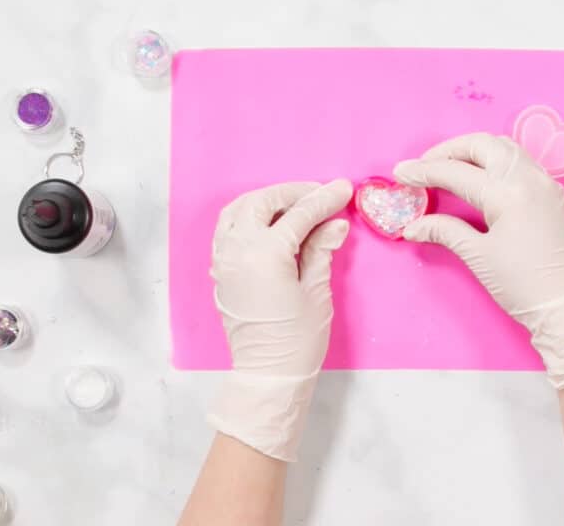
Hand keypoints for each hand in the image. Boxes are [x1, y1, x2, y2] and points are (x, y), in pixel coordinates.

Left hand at [207, 180, 352, 460]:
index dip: (324, 200)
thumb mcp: (316, 291)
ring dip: (266, 201)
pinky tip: (269, 224)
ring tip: (294, 205)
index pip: (298, 214)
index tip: (343, 189)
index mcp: (264, 254)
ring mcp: (223, 260)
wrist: (268, 374)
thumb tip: (334, 222)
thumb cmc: (297, 339)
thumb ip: (320, 249)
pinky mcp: (220, 271)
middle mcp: (237, 250)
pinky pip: (227, 230)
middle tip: (319, 195)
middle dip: (292, 194)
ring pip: (238, 211)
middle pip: (262, 203)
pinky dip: (247, 218)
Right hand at [394, 133, 563, 388]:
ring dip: (474, 151)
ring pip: (504, 148)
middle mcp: (529, 178)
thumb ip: (444, 231)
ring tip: (450, 167)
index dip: (424, 171)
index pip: (457, 172)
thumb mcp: (478, 257)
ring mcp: (545, 183)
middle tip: (425, 166)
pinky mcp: (553, 194)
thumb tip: (413, 226)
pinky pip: (521, 161)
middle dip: (449, 150)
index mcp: (508, 193)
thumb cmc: (523, 285)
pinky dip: (496, 160)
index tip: (400, 172)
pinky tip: (482, 177)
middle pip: (482, 145)